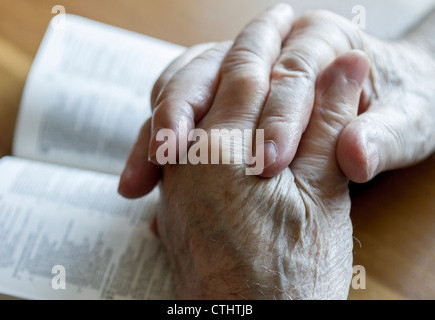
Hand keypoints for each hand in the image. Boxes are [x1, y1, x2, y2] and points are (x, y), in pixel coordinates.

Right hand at [118, 5, 434, 198]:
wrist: (398, 97)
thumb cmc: (405, 105)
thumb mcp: (407, 120)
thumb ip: (382, 136)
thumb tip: (357, 155)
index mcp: (319, 37)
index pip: (282, 70)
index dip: (269, 115)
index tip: (259, 161)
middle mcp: (272, 46)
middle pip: (207, 70)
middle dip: (179, 116)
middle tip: (164, 158)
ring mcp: (242, 69)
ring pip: (183, 88)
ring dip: (155, 132)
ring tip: (138, 178)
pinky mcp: (225, 96)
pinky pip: (180, 111)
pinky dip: (159, 141)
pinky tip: (147, 176)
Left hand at [156, 49, 368, 298]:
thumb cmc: (293, 274)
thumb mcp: (323, 197)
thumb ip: (328, 126)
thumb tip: (348, 66)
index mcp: (225, 148)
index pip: (246, 73)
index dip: (265, 40)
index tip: (277, 19)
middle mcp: (189, 157)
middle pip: (209, 85)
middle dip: (236, 54)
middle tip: (262, 26)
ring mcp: (176, 181)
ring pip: (188, 112)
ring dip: (211, 81)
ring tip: (231, 61)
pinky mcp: (174, 203)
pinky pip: (180, 146)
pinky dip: (194, 119)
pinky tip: (207, 113)